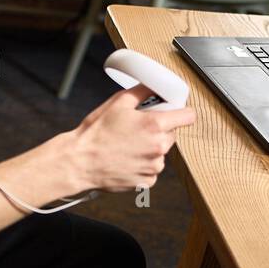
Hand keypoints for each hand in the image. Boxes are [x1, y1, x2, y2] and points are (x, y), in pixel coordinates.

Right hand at [64, 85, 194, 192]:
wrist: (80, 162)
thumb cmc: (96, 133)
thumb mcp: (118, 103)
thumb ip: (142, 91)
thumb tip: (154, 86)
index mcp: (155, 125)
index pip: (188, 116)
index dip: (182, 111)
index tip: (175, 112)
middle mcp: (159, 147)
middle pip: (172, 134)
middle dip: (159, 130)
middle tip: (137, 128)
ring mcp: (154, 167)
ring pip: (161, 152)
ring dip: (150, 148)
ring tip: (127, 146)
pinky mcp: (147, 182)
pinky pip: (152, 169)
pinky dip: (143, 164)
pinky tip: (126, 159)